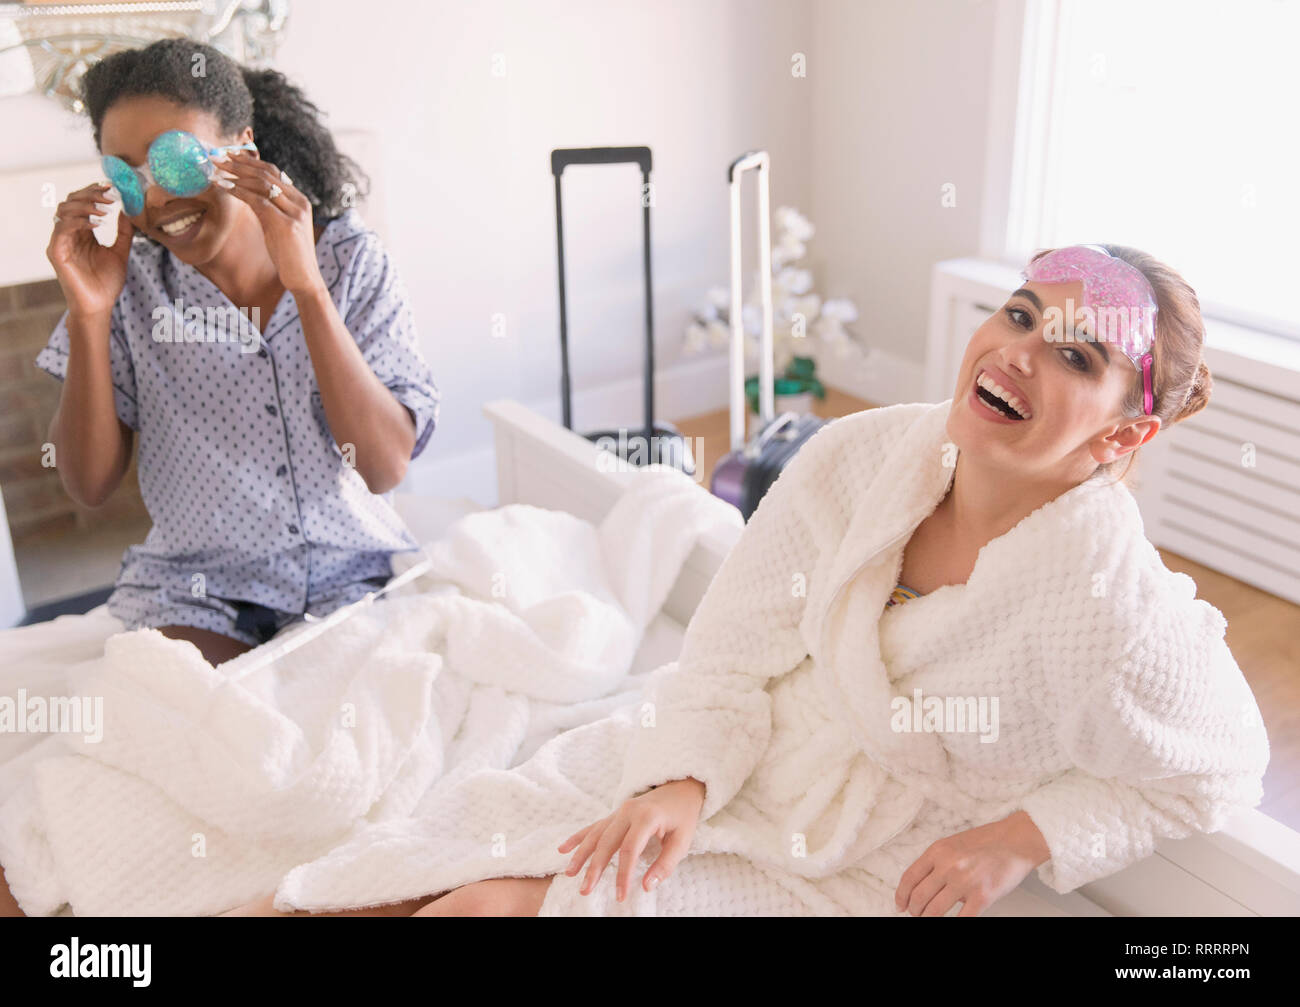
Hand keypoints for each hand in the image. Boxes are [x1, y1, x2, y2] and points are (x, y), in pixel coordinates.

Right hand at [46, 182, 133, 318]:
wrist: (100, 305)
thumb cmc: (107, 282)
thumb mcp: (121, 252)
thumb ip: (124, 232)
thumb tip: (126, 210)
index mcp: (82, 232)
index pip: (81, 203)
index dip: (93, 192)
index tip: (112, 187)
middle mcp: (68, 234)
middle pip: (71, 202)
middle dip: (90, 195)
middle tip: (110, 196)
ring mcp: (61, 242)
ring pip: (64, 211)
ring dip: (85, 206)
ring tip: (105, 209)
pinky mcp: (57, 252)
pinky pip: (62, 229)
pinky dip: (79, 222)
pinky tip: (97, 223)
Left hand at [220, 148, 322, 294]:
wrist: (304, 278)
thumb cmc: (289, 255)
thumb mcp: (278, 226)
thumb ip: (269, 208)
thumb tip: (248, 194)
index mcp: (299, 200)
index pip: (273, 172)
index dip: (249, 162)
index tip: (228, 156)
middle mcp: (300, 202)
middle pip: (267, 173)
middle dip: (240, 163)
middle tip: (217, 157)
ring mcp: (295, 212)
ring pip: (263, 183)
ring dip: (236, 174)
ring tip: (216, 170)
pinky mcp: (287, 224)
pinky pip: (259, 201)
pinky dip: (239, 192)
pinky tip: (224, 187)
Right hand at [557, 777, 705, 901]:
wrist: (680, 787)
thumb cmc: (683, 816)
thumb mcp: (683, 841)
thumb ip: (665, 865)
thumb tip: (646, 886)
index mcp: (646, 817)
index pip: (629, 850)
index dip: (623, 874)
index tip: (620, 895)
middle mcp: (628, 811)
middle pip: (606, 842)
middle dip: (594, 868)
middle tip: (585, 890)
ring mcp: (619, 810)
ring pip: (595, 834)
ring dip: (581, 854)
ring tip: (569, 873)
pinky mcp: (615, 813)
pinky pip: (594, 826)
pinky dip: (578, 837)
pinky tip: (563, 848)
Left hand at [894, 810, 1050, 916]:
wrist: (1016, 840)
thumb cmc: (986, 842)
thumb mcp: (952, 844)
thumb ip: (936, 863)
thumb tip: (922, 886)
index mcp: (937, 851)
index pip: (909, 878)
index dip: (901, 896)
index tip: (900, 906)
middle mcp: (948, 866)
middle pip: (919, 897)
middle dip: (915, 911)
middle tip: (917, 915)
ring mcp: (965, 882)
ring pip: (934, 911)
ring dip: (928, 919)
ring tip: (929, 919)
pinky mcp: (983, 896)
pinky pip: (961, 919)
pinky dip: (952, 924)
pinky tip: (952, 922)